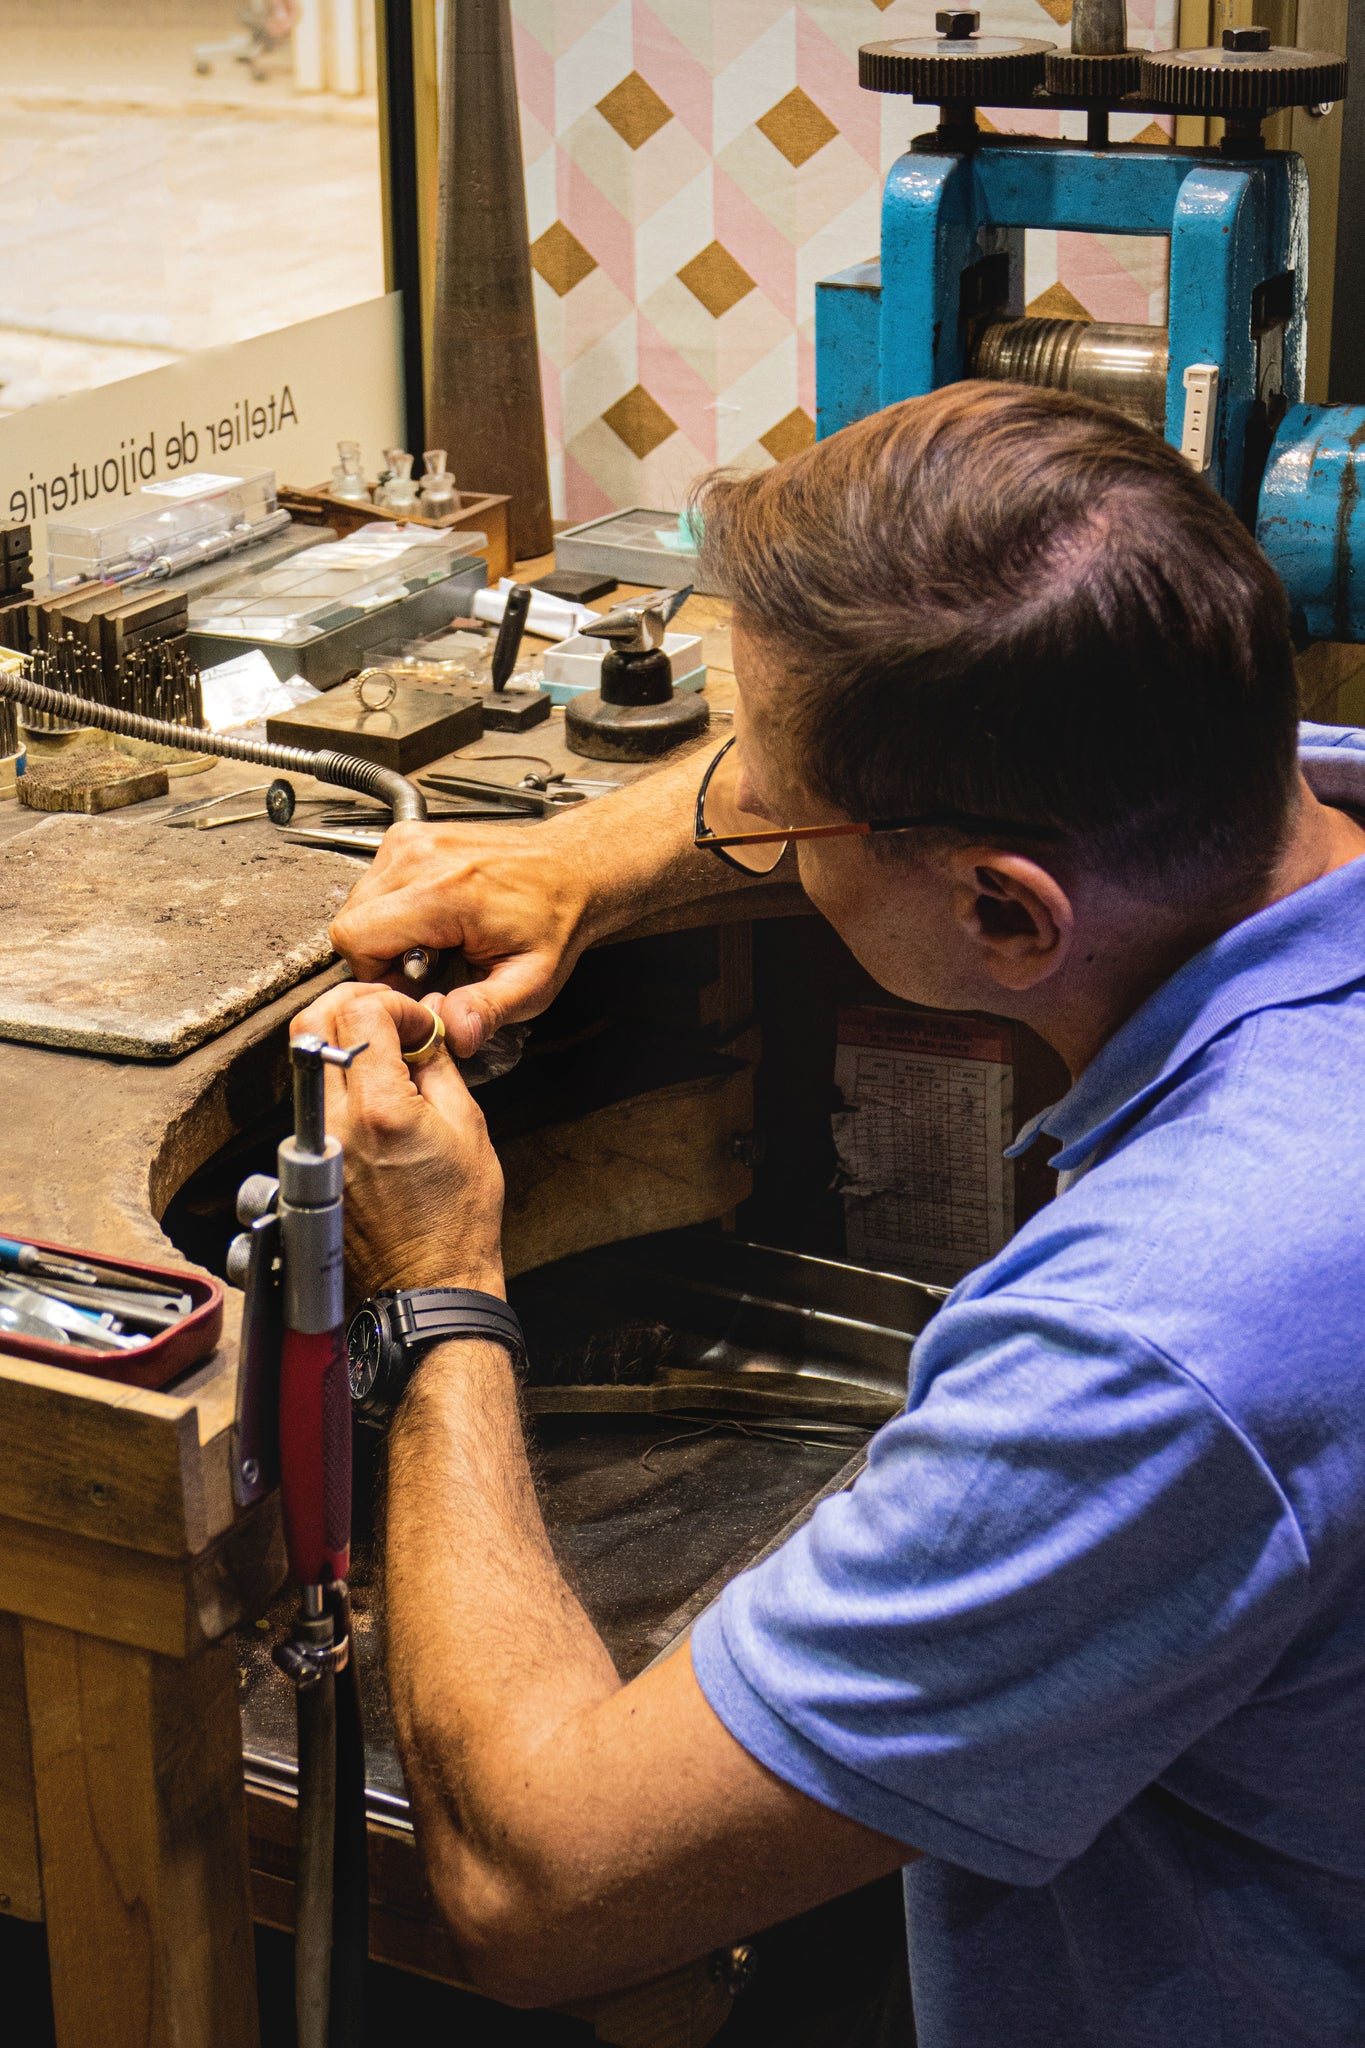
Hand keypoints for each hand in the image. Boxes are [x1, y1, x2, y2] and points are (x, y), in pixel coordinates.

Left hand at [289, 982, 505, 1299]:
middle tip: (387, 1023)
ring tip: (386, 1065)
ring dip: (343, 1046)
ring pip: (308, 1062)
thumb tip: (423, 1031)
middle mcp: (336, 1124)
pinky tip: (372, 1100)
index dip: (392, 1004)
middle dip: (352, 1008)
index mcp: (380, 1110)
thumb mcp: (468, 1128)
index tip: (415, 1023)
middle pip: (313, 1026)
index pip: (360, 1012)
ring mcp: (316, 1145)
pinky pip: (313, 1102)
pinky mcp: (311, 1164)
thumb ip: (438, 1067)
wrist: (428, 1286)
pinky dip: (338, 1085)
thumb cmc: (456, 1222)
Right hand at [329, 820, 592, 1060]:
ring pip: (358, 903)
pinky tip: (431, 919)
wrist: (570, 869)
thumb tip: (450, 1032)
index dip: (376, 974)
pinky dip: (393, 908)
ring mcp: (411, 841)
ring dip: (385, 932)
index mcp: (444, 892)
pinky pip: (373, 884)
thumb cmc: (553, 918)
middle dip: (379, 956)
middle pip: (350, 922)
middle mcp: (419, 857)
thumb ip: (487, 1011)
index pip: (355, 938)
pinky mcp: (409, 837)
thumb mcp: (532, 981)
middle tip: (427, 967)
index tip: (414, 984)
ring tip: (434, 941)